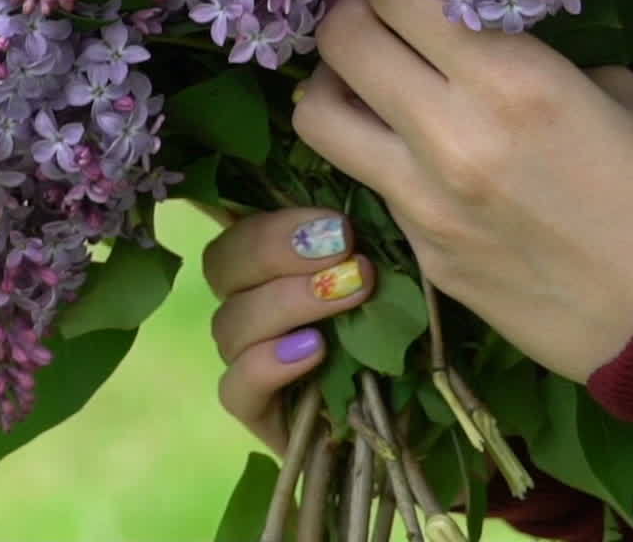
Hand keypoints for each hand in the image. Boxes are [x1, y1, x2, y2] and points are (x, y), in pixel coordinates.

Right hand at [202, 207, 375, 450]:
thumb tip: (347, 211)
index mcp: (272, 264)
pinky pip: (234, 389)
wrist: (410, 421)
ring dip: (288, 301)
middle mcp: (249, 305)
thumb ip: (357, 242)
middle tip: (343, 249)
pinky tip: (314, 351)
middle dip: (277, 249)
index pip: (238, 227)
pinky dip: (268, 364)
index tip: (338, 225)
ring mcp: (245, 360)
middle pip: (222, 265)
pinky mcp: (255, 412)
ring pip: (229, 323)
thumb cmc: (398, 333)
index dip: (276, 222)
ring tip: (348, 296)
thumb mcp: (385, 277)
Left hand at [294, 0, 632, 383]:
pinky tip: (419, 158)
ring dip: (332, 84)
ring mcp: (424, 202)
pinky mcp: (422, 256)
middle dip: (349, 12)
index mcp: (511, 79)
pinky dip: (378, 155)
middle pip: (342, 42)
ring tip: (363, 81)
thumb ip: (532, 59)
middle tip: (369, 12)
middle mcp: (450, 134)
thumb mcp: (616, 92)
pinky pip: (369, 184)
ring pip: (317, 117)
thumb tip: (480, 45)